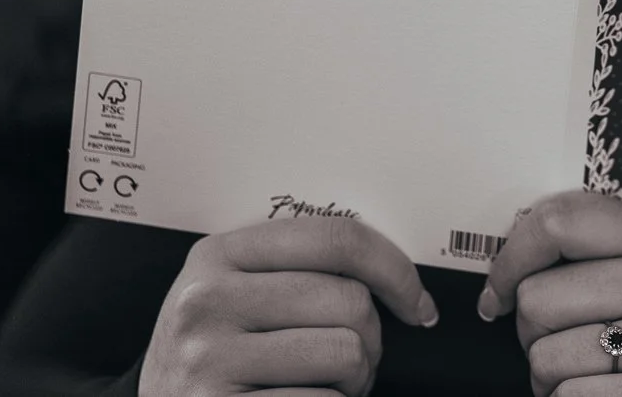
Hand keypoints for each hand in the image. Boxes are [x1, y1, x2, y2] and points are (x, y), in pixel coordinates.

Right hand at [140, 216, 439, 396]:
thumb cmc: (210, 357)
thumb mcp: (234, 295)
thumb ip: (294, 269)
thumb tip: (394, 275)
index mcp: (217, 256)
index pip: (337, 239)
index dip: (395, 270)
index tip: (415, 301)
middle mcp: (206, 302)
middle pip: (350, 300)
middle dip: (370, 338)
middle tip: (350, 361)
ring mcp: (208, 359)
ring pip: (347, 353)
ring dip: (354, 379)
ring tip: (323, 385)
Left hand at [479, 190, 621, 396]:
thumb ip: (586, 261)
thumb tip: (503, 268)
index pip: (561, 220)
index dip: (511, 259)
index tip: (499, 290)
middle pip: (538, 296)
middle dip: (534, 335)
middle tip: (571, 350)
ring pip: (546, 356)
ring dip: (552, 381)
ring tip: (593, 379)